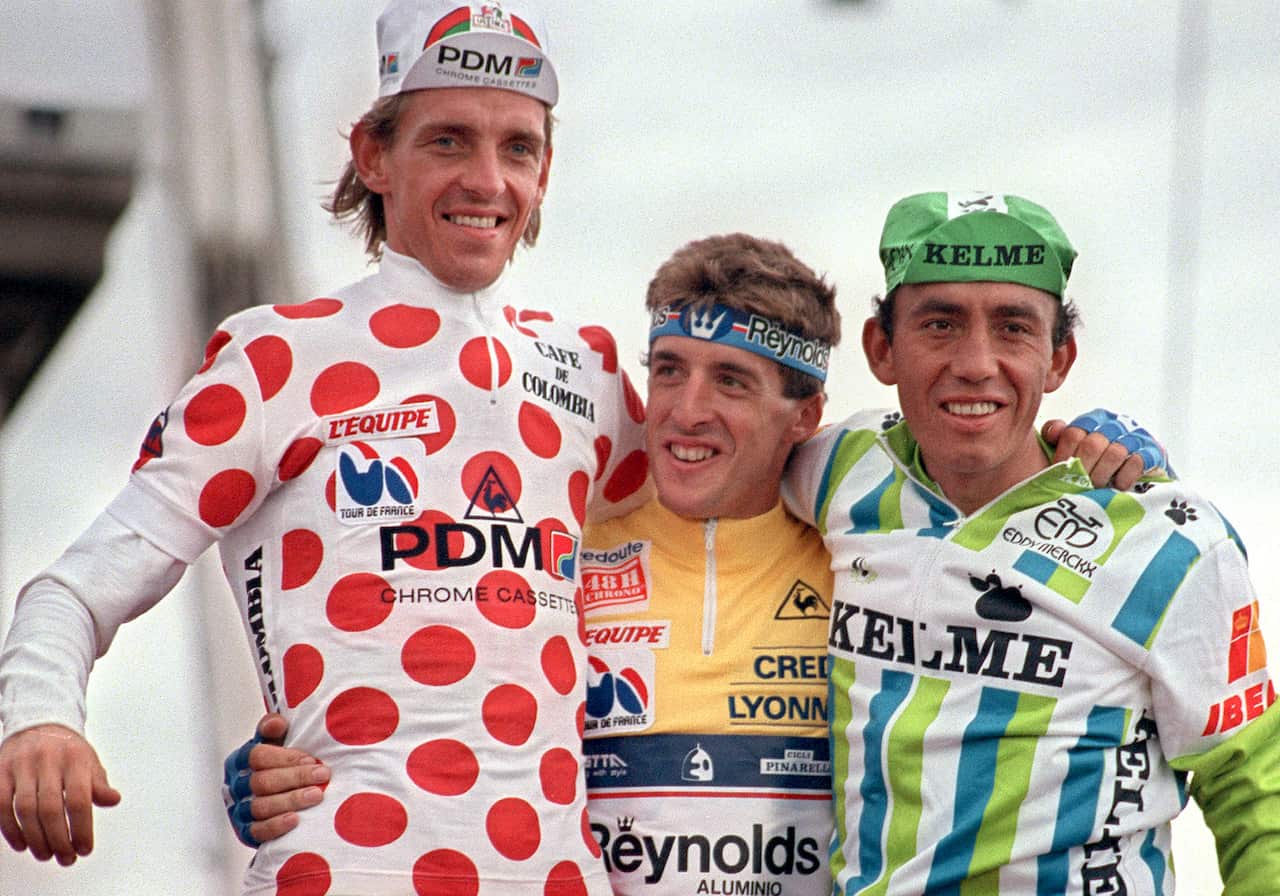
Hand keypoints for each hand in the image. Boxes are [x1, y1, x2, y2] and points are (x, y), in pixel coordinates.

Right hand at [0, 724, 120, 864]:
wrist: (39, 722)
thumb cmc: (67, 748)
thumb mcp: (90, 761)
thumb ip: (99, 784)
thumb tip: (113, 800)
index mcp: (75, 758)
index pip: (79, 798)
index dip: (81, 828)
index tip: (84, 848)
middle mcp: (48, 760)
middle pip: (51, 808)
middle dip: (59, 839)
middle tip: (65, 858)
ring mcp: (22, 765)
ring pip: (25, 809)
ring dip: (35, 838)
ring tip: (46, 854)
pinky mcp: (1, 771)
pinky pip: (2, 804)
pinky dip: (10, 828)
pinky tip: (22, 843)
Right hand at [223, 713, 325, 846]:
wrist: (274, 798)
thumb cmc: (277, 766)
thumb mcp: (274, 743)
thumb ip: (273, 729)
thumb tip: (276, 723)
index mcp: (240, 761)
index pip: (257, 756)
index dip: (285, 757)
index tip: (311, 758)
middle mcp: (236, 786)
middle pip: (262, 781)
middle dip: (296, 777)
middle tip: (323, 775)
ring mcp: (239, 811)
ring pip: (261, 806)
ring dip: (291, 800)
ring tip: (316, 795)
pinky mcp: (246, 832)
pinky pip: (258, 831)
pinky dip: (277, 825)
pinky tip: (296, 819)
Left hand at [1043, 409, 1168, 490]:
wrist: (1135, 477)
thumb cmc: (1098, 463)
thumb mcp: (1074, 448)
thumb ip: (1058, 436)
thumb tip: (1053, 433)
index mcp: (1094, 419)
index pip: (1073, 433)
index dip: (1064, 457)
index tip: (1060, 473)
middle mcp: (1115, 423)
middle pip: (1093, 445)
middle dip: (1084, 470)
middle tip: (1080, 485)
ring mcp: (1136, 436)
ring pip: (1114, 453)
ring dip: (1102, 475)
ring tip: (1097, 488)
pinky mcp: (1153, 452)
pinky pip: (1136, 462)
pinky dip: (1124, 477)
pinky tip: (1118, 486)